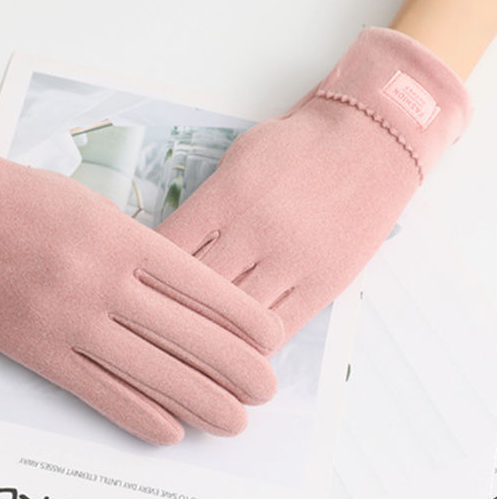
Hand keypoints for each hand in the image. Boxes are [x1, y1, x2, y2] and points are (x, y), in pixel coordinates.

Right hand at [0, 96, 282, 444]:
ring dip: (197, 400)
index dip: (239, 315)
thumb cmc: (23, 198)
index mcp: (120, 238)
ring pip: (146, 370)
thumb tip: (182, 291)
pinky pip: (95, 389)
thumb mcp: (93, 206)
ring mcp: (66, 319)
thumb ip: (137, 248)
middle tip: (268, 389)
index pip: (196, 283)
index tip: (271, 337)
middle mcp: (100, 281)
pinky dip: (137, 413)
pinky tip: (170, 428)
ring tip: (234, 420)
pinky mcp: (34, 349)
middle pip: (182, 333)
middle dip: (233, 366)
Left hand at [157, 28, 471, 341]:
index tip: (128, 290)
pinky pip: (278, 328)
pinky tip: (229, 355)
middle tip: (142, 333)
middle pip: (193, 291)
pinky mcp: (324, 282)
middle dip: (163, 315)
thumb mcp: (236, 160)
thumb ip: (203, 206)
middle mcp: (255, 233)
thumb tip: (167, 248)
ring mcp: (292, 261)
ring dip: (205, 342)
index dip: (140, 275)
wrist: (371, 140)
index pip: (166, 250)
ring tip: (180, 359)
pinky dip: (248, 346)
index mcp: (226, 197)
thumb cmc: (295, 146)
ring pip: (233, 320)